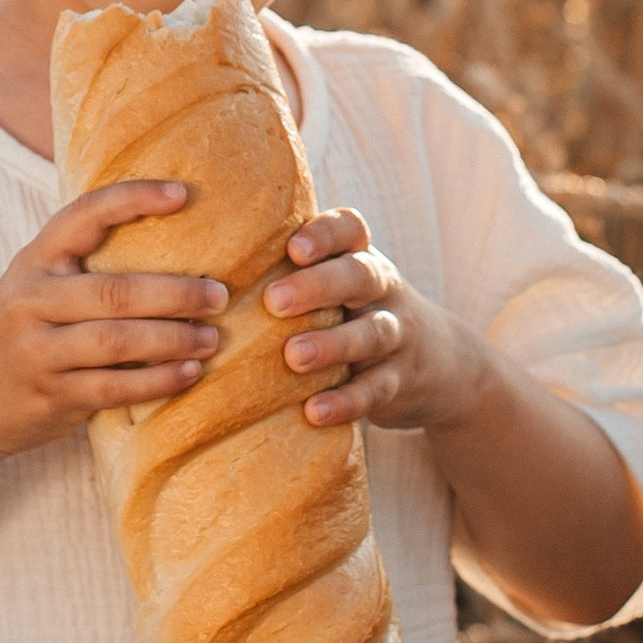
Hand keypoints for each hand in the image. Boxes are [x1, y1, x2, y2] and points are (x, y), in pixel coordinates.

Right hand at [0, 183, 228, 467]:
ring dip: (173, 340)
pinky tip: (189, 374)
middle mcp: (31, 301)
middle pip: (113, 292)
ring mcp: (37, 351)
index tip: (183, 194)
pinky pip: (113, 388)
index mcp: (34, 261)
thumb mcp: (34, 285)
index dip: (133, 199)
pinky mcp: (50, 395)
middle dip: (175, 293)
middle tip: (219, 293)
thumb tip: (172, 239)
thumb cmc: (18, 330)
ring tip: (212, 337)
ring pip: (116, 342)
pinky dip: (157, 382)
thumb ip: (80, 265)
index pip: (83, 215)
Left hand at [266, 207, 469, 434]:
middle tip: (274, 300)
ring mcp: (397, 335)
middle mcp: (383, 289)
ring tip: (293, 357)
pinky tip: (315, 411)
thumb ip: (293, 270)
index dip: (325, 234)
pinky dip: (348, 400)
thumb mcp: (341, 284)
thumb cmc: (358, 314)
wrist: (443, 364)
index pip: (351, 230)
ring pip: (373, 332)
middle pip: (360, 276)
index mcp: (361, 257)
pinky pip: (378, 390)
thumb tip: (200, 260)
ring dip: (333, 344)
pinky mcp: (401, 382)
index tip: (292, 248)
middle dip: (319, 286)